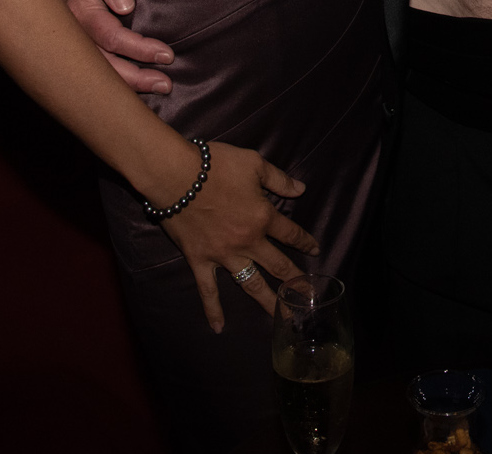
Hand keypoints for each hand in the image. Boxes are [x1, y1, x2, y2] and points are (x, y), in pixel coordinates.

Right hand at [54, 0, 173, 94]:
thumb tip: (125, 6)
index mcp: (80, 11)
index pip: (111, 37)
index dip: (139, 49)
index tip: (166, 55)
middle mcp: (76, 32)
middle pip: (104, 64)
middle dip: (136, 78)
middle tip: (166, 84)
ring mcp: (78, 40)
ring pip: (101, 70)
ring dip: (129, 83)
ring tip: (159, 88)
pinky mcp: (83, 44)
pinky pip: (99, 65)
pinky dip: (119, 78)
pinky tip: (139, 85)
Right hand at [154, 139, 319, 331]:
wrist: (176, 175)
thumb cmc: (216, 165)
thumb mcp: (254, 163)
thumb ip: (279, 179)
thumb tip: (301, 190)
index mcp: (263, 217)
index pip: (291, 234)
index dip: (306, 242)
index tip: (315, 251)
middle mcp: (248, 242)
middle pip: (278, 266)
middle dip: (295, 282)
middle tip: (308, 298)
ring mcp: (224, 255)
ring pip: (250, 284)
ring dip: (268, 302)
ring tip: (282, 317)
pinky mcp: (200, 261)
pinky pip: (208, 290)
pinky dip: (213, 310)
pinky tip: (219, 328)